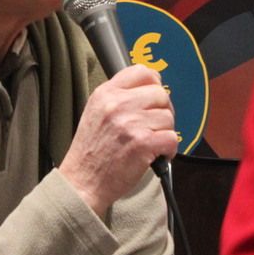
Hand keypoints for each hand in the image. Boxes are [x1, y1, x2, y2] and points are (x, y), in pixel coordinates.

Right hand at [58, 65, 176, 214]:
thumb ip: (117, 97)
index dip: (154, 84)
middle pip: (160, 94)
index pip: (141, 71)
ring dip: (164, 132)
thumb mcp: (95, 112)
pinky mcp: (142, 143)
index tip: (154, 97)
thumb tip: (148, 89)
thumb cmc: (90, 152)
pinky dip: (169, 149)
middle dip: (163, 110)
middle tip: (155, 126)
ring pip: (168, 117)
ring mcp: (130, 123)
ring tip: (151, 143)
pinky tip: (157, 155)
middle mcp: (117, 104)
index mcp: (106, 93)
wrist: (82, 183)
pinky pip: (172, 137)